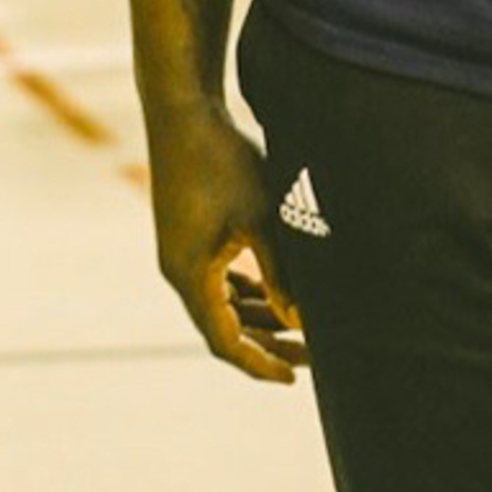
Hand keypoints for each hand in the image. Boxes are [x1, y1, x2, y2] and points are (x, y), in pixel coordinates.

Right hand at [143, 102, 307, 384]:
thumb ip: (280, 274)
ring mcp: (180, 254)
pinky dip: (245, 292)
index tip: (294, 378)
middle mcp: (179, 272)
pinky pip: (216, 280)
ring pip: (220, 304)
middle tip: (312, 356)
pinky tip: (274, 291)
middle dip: (266, 344)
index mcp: (191, 276)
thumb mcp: (261, 220)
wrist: (184, 113)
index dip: (260, 364)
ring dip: (257, 317)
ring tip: (300, 326)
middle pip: (224, 328)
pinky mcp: (187, 236)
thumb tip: (300, 320)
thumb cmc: (225, 162)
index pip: (226, 342)